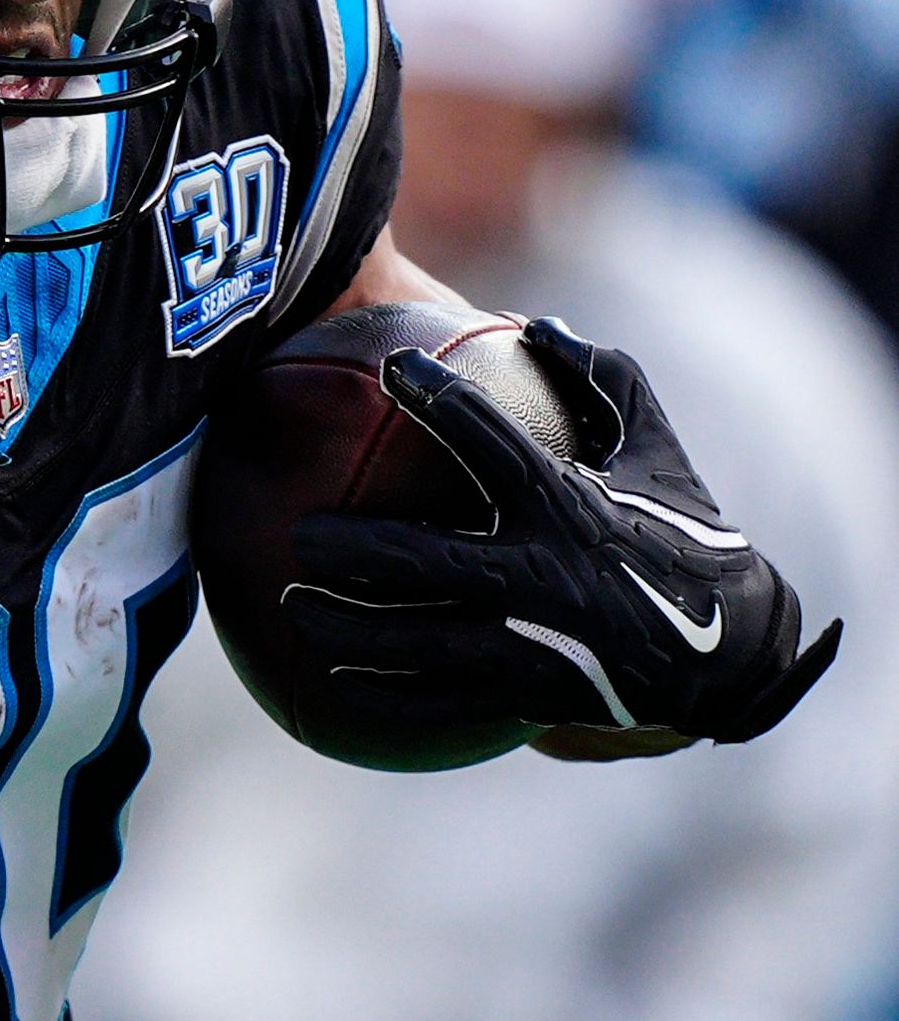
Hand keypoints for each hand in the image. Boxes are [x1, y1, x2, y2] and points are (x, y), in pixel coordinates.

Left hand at [282, 319, 838, 744]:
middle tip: (299, 535)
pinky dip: (380, 691)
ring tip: (292, 606)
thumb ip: (602, 381)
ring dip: (343, 626)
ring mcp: (530, 641)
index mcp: (569, 505)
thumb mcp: (655, 450)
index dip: (438, 397)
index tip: (393, 366)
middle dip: (348, 546)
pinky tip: (334, 679)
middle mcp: (542, 574)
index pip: (490, 440)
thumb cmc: (682, 532)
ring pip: (411, 638)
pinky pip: (436, 697)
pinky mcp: (524, 692)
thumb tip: (536, 323)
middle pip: (419, 559)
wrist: (730, 650)